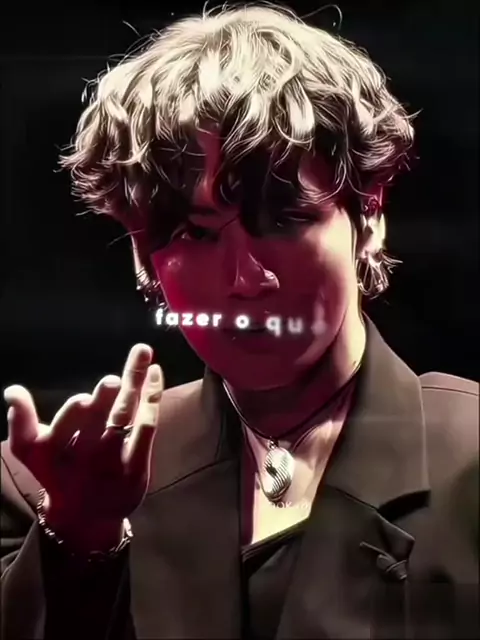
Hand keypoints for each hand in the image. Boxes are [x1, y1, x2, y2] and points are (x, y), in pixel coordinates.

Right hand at [4, 344, 163, 548]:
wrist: (86, 517)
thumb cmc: (57, 472)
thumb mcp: (32, 452)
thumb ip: (21, 422)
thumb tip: (12, 391)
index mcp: (50, 454)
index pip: (58, 431)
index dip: (70, 416)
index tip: (82, 399)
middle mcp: (82, 458)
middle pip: (94, 422)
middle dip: (103, 400)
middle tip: (113, 381)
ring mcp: (112, 462)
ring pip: (124, 416)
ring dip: (134, 385)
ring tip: (142, 355)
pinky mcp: (137, 465)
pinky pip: (147, 426)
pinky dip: (152, 397)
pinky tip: (155, 372)